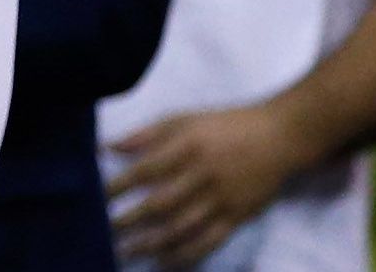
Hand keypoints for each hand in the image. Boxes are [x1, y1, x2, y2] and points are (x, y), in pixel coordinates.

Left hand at [108, 99, 313, 265]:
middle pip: (161, 204)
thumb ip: (144, 134)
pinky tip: (164, 261)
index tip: (96, 197)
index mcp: (187, 147)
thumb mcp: (183, 119)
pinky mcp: (239, 216)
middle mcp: (203, 175)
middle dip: (130, 220)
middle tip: (105, 230)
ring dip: (153, 243)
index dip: (119, 185)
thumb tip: (106, 146)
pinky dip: (186, 254)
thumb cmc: (223, 125)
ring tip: (127, 251)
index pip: (145, 171)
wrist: (279, 138)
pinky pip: (210, 241)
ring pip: (184, 228)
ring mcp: (222, 199)